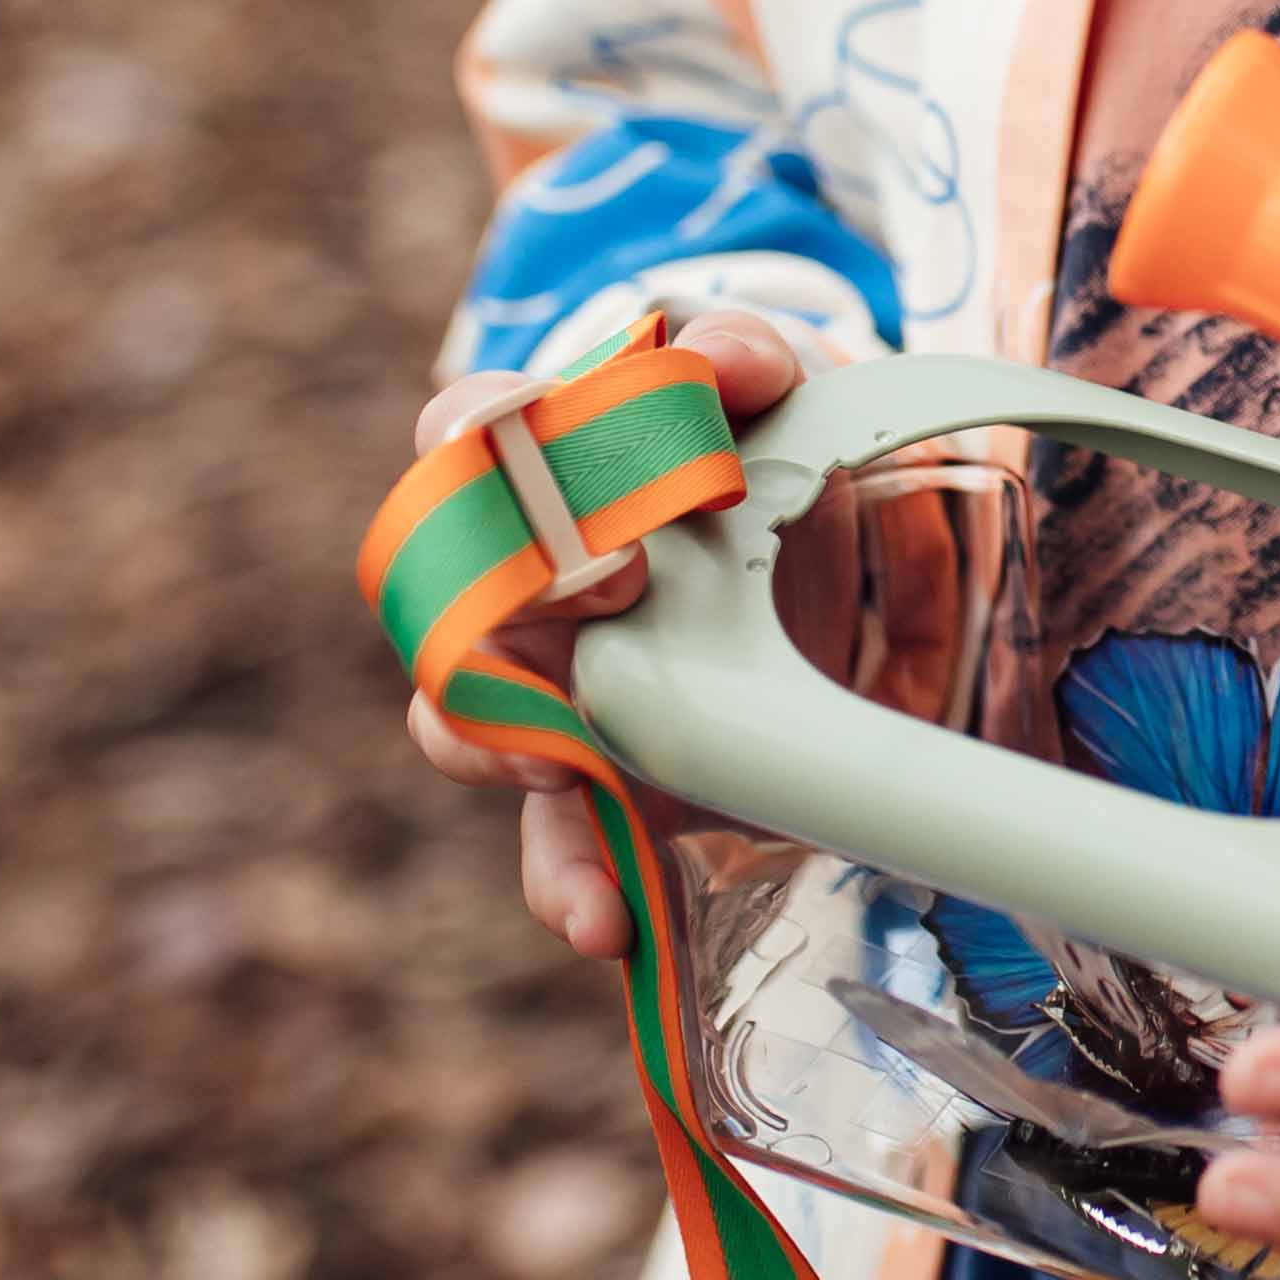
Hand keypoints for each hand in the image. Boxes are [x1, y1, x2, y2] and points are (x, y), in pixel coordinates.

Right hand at [401, 315, 808, 962]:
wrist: (835, 539)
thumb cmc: (771, 441)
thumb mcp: (776, 378)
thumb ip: (747, 353)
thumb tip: (725, 361)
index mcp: (545, 456)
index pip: (463, 429)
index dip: (481, 436)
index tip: (538, 438)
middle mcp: (521, 575)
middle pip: (444, 591)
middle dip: (512, 598)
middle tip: (613, 593)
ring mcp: (554, 684)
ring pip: (465, 728)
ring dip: (505, 757)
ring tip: (559, 778)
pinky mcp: (609, 779)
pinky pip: (560, 842)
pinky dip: (570, 884)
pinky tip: (603, 926)